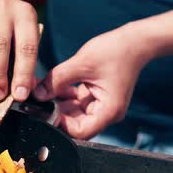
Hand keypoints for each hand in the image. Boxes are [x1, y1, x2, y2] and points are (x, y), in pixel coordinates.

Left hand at [34, 25, 152, 138]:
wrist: (135, 41)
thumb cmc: (116, 51)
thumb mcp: (82, 64)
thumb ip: (57, 79)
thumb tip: (37, 94)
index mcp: (108, 111)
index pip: (80, 131)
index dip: (60, 124)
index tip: (44, 111)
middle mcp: (106, 113)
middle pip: (75, 124)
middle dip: (56, 113)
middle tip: (39, 101)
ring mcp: (101, 105)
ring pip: (73, 113)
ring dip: (58, 103)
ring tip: (43, 90)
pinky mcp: (96, 96)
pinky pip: (76, 102)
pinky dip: (64, 95)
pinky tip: (52, 84)